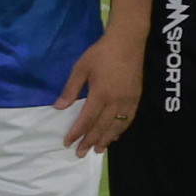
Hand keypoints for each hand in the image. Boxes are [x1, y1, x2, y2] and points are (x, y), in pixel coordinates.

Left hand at [56, 28, 144, 152]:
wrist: (128, 42)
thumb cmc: (101, 53)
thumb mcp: (80, 68)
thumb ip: (70, 89)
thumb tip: (59, 107)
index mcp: (101, 94)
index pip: (87, 119)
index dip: (77, 132)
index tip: (68, 142)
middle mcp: (116, 101)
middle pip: (102, 126)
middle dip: (90, 141)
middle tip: (80, 153)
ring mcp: (128, 100)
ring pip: (117, 126)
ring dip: (106, 139)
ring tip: (98, 150)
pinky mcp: (136, 98)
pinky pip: (128, 119)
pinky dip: (120, 130)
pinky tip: (115, 135)